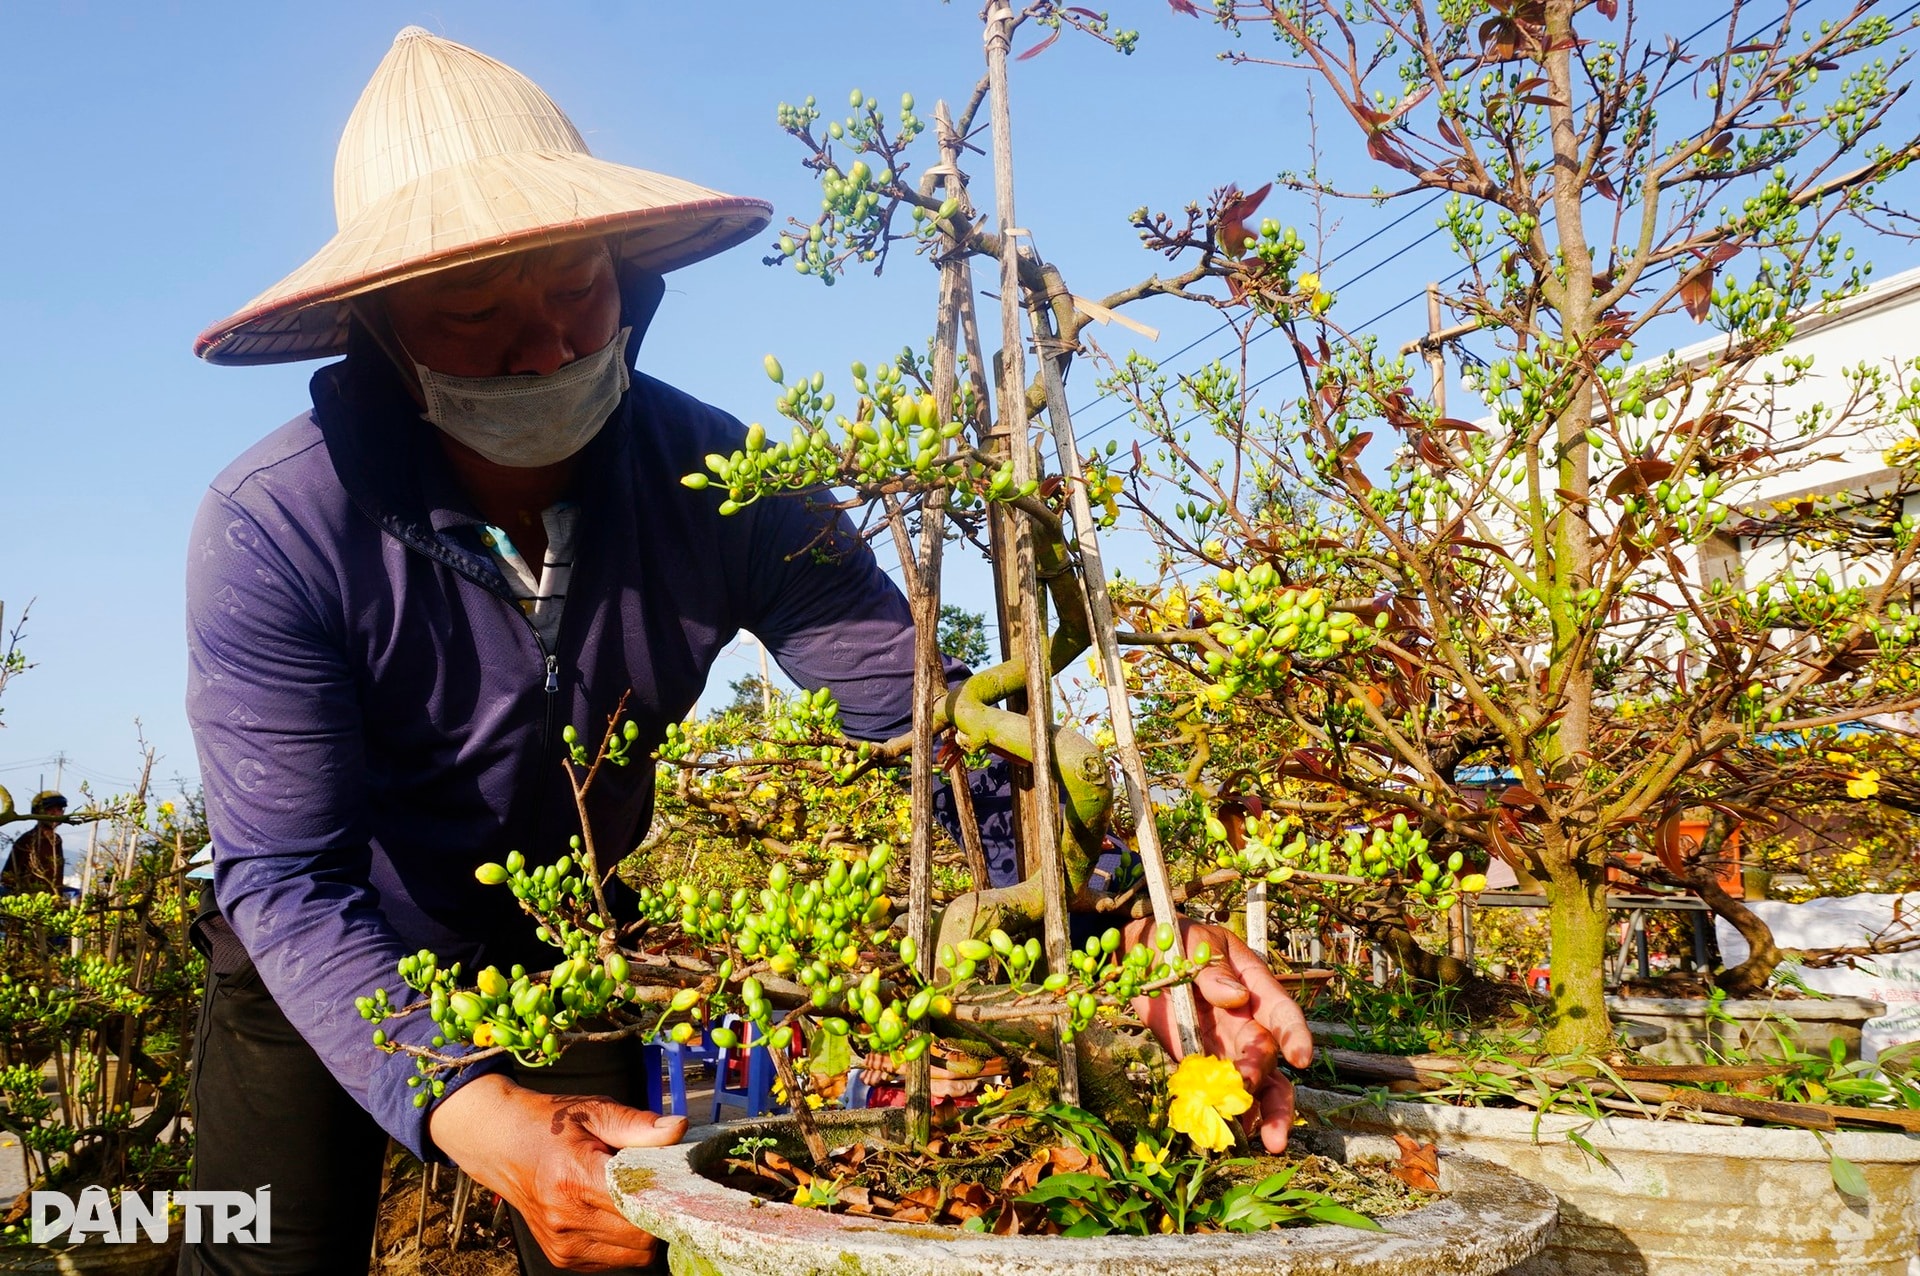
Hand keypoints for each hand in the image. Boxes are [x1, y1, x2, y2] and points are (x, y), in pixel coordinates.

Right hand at [430, 1073, 686, 1270]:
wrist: (500, 1142)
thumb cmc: (550, 1123)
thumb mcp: (595, 1111)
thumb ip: (638, 1125)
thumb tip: (679, 1128)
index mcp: (576, 1180)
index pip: (640, 1209)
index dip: (667, 1198)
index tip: (679, 1183)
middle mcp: (567, 1219)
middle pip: (642, 1239)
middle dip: (658, 1215)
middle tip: (658, 1187)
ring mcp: (563, 1243)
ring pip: (633, 1256)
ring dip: (642, 1232)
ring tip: (633, 1198)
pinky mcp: (561, 1257)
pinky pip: (614, 1260)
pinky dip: (624, 1242)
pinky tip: (614, 1212)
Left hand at [1124, 915, 1312, 1151]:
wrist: (1135, 950)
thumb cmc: (1175, 937)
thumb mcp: (1195, 942)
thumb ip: (1213, 970)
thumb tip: (1235, 996)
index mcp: (1253, 986)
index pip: (1281, 1012)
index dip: (1294, 1035)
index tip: (1301, 1058)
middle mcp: (1246, 1020)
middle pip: (1267, 1058)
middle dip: (1265, 1082)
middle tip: (1254, 1100)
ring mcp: (1223, 1044)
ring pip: (1253, 1083)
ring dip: (1258, 1111)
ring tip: (1263, 1139)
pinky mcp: (1197, 1060)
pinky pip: (1214, 1090)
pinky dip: (1220, 1111)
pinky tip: (1223, 1132)